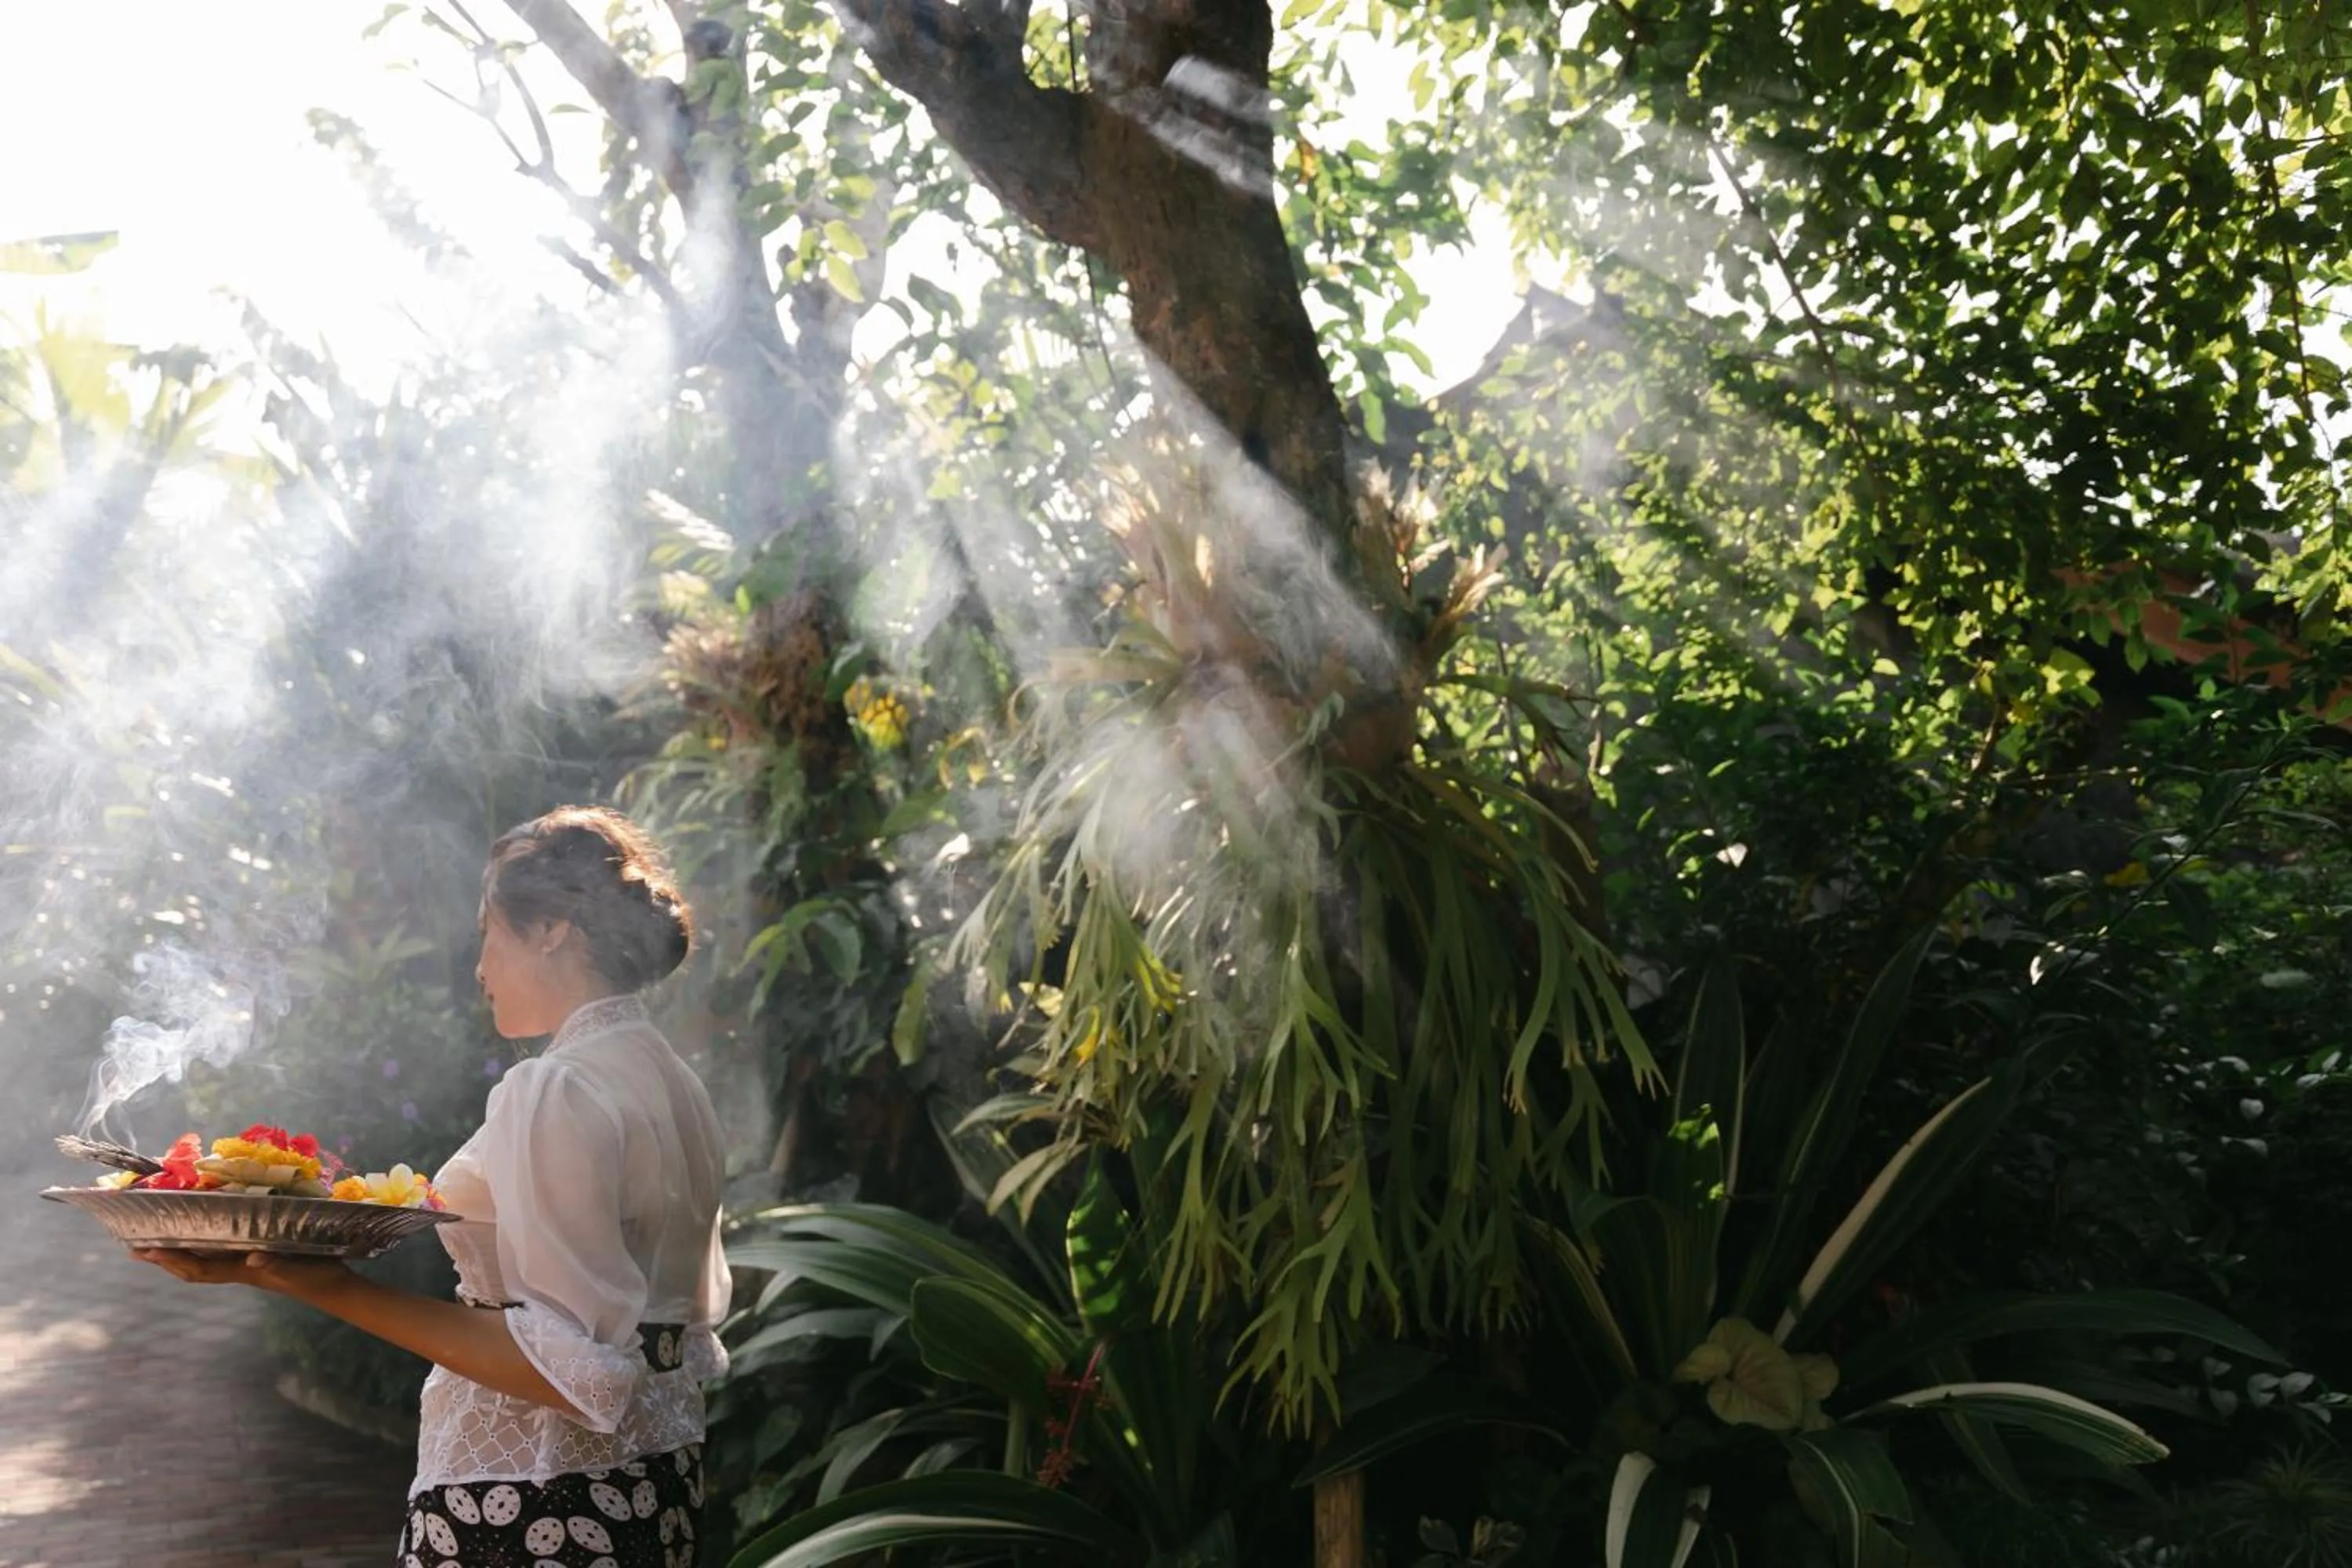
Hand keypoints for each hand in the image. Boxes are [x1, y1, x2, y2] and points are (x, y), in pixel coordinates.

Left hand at [130, 1247, 350, 1298]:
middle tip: (134, 1249)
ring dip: (176, 1256)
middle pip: (192, 1269)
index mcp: (243, 1270)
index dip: (173, 1260)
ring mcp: (245, 1265)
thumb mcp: (300, 1269)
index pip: (200, 1268)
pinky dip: (199, 1249)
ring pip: (202, 1263)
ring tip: (154, 1245)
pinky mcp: (256, 1259)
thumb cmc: (317, 1276)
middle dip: (164, 1260)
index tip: (147, 1250)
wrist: (334, 1287)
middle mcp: (238, 1268)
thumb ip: (277, 1264)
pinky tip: (198, 1239)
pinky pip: (218, 1255)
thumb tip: (252, 1258)